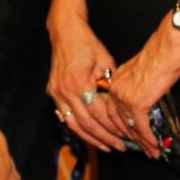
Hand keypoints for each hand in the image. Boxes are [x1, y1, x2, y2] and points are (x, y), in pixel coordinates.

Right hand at [47, 10, 121, 152]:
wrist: (65, 32)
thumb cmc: (87, 44)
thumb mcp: (105, 62)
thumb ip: (109, 86)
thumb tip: (118, 106)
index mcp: (80, 82)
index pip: (99, 113)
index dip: (113, 127)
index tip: (125, 135)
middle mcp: (66, 91)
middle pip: (87, 123)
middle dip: (104, 138)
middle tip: (119, 147)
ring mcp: (57, 93)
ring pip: (74, 125)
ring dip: (90, 138)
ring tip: (105, 146)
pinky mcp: (53, 93)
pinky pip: (65, 117)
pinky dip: (78, 129)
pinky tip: (89, 135)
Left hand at [106, 36, 179, 157]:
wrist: (166, 52)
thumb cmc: (159, 57)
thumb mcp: (141, 73)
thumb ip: (136, 87)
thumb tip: (144, 99)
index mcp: (115, 82)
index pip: (112, 111)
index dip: (120, 126)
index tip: (127, 137)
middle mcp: (116, 91)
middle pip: (119, 122)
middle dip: (130, 138)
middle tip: (140, 149)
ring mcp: (124, 98)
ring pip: (131, 127)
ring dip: (142, 142)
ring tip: (151, 152)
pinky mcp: (137, 104)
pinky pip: (142, 127)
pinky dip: (148, 139)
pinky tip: (154, 147)